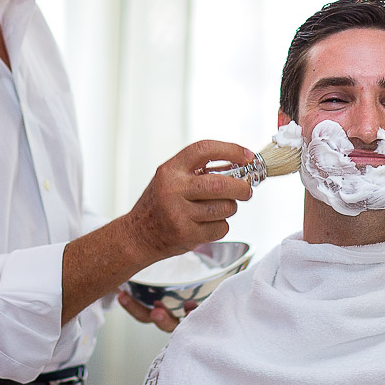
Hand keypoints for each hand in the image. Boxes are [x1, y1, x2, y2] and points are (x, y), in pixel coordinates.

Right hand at [61, 140, 252, 324]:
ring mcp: (179, 213)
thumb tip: (238, 166)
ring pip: (225, 208)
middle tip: (247, 191)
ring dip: (230, 209)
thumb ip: (199, 171)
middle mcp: (173, 189)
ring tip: (217, 209)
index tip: (247, 156)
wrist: (138, 235)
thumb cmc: (159, 204)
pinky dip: (220, 226)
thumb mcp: (171, 179)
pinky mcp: (186, 234)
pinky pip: (220, 228)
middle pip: (221, 184)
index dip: (230, 150)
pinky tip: (206, 224)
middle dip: (242, 188)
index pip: (204, 150)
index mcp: (170, 169)